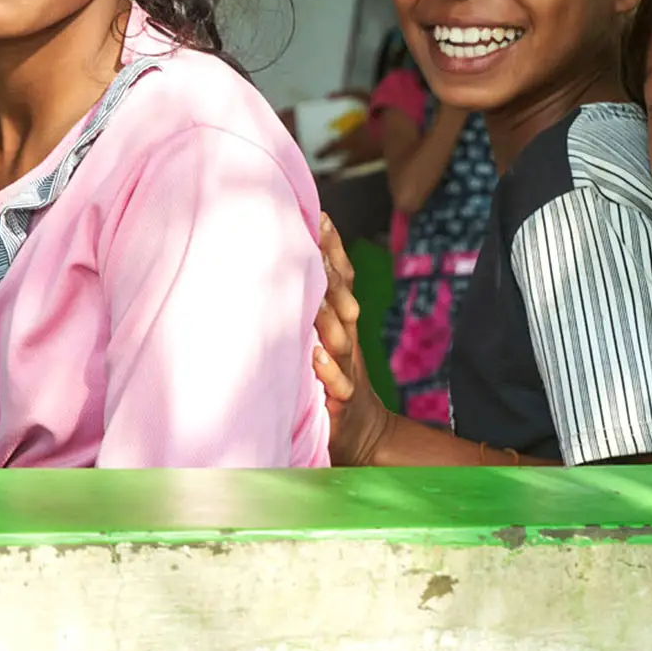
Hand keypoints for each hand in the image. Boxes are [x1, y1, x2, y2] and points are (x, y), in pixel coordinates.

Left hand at [311, 213, 391, 464]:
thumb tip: (289, 267)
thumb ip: (312, 306)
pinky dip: (328, 371)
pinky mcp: (342, 402)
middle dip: (333, 270)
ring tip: (314, 293)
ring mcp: (347, 370)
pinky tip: (315, 358)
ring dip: (329, 316)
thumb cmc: (332, 380)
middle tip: (317, 238)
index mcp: (341, 325)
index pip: (341, 281)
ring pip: (341, 338)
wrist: (362, 435)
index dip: (333, 250)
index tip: (321, 216)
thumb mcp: (322, 340)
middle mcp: (346, 342)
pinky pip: (338, 385)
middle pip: (344, 301)